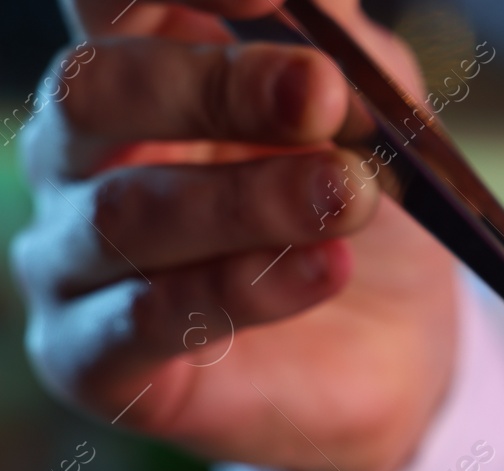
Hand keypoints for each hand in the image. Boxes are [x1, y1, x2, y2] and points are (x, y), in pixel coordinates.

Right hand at [10, 0, 458, 470]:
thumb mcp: (370, 107)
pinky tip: (324, 268)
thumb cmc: (362, 211)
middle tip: (324, 98)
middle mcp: (78, 158)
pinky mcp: (95, 363)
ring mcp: (73, 263)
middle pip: (97, 93)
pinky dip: (243, 289)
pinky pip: (146, 320)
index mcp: (134, 70)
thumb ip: (334, 40)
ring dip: (249, 199)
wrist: (397, 354)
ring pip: (126, 214)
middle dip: (217, 88)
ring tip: (347, 195)